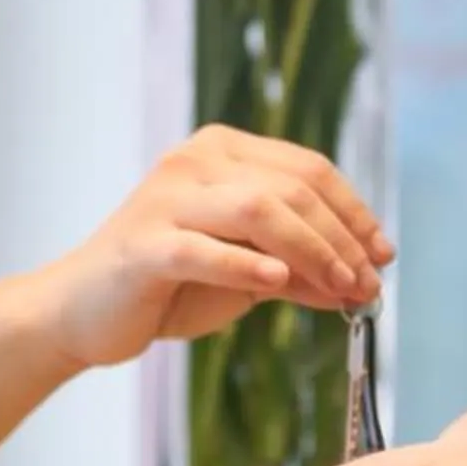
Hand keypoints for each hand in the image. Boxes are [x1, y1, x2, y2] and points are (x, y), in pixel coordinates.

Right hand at [33, 127, 392, 369]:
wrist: (83, 313)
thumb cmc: (167, 287)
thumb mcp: (246, 275)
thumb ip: (299, 270)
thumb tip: (362, 281)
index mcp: (221, 153)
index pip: (308, 170)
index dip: (354, 211)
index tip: (383, 253)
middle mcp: (194, 162)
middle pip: (292, 188)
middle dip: (342, 238)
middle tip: (368, 282)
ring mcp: (165, 199)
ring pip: (258, 209)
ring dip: (312, 251)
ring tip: (340, 287)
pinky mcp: (143, 244)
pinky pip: (204, 248)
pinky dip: (247, 265)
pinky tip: (280, 282)